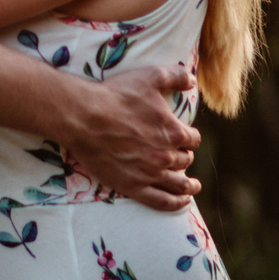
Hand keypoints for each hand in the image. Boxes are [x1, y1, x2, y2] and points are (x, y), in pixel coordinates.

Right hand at [64, 63, 200, 211]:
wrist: (86, 117)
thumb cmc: (117, 95)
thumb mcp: (150, 76)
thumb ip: (175, 76)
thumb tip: (192, 80)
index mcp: (173, 131)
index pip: (193, 139)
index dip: (191, 137)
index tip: (186, 137)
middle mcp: (165, 156)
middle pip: (184, 160)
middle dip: (185, 157)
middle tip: (182, 157)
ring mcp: (150, 173)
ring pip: (178, 183)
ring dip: (189, 185)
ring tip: (193, 186)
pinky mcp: (133, 186)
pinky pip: (162, 201)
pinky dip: (176, 203)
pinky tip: (183, 202)